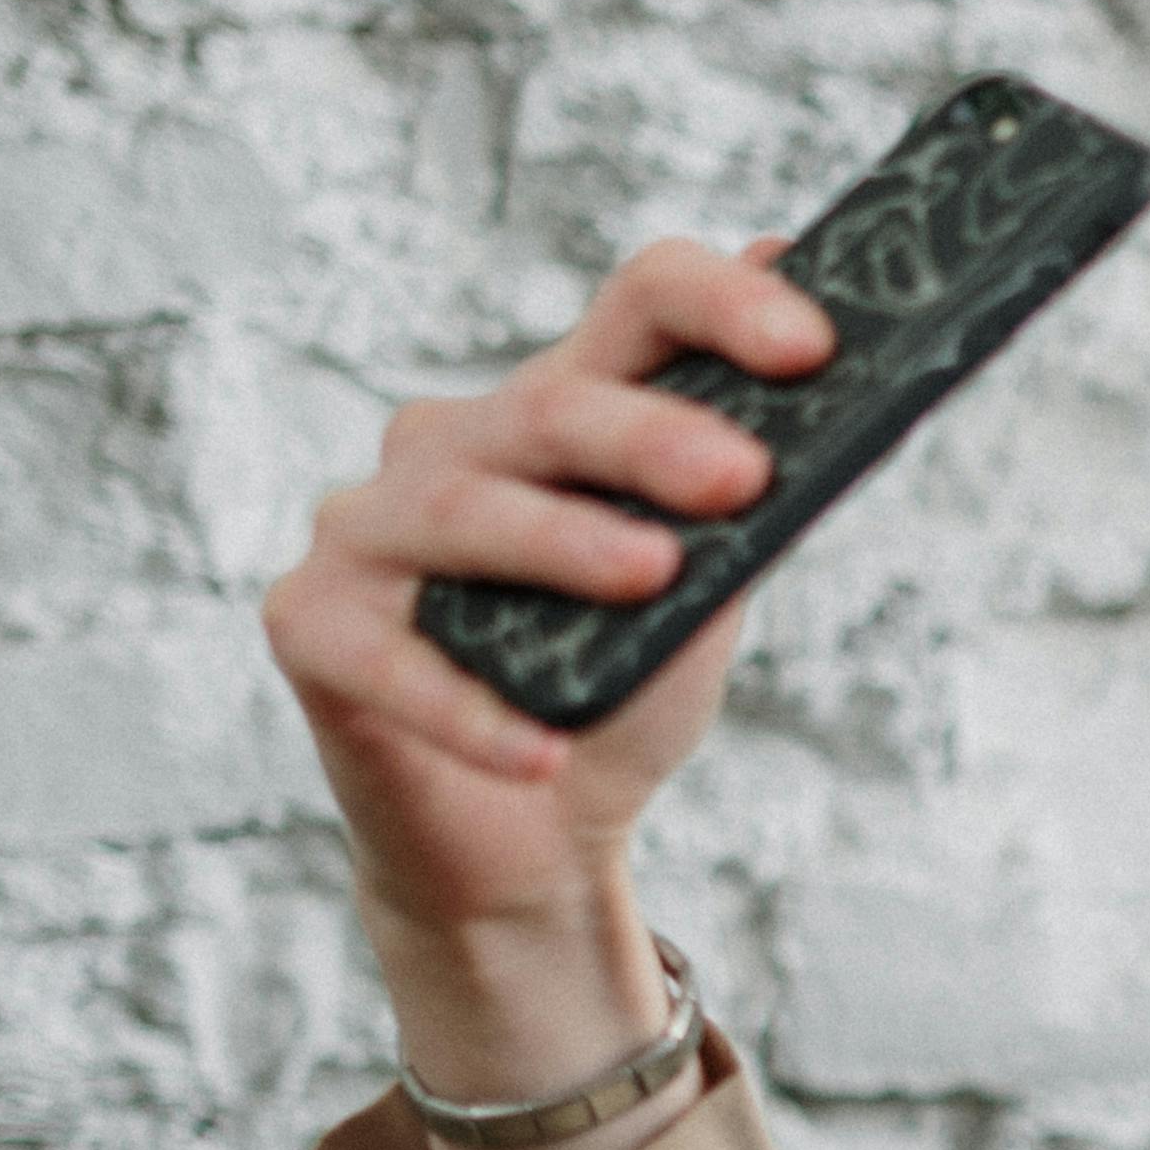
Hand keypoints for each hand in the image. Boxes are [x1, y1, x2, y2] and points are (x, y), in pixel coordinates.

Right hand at [261, 235, 832, 1077]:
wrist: (532, 843)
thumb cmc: (618, 689)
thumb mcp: (707, 591)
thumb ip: (749, 495)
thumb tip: (840, 377)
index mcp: (560, 412)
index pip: (638, 307)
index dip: (723, 308)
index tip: (814, 347)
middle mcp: (451, 444)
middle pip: (551, 408)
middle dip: (648, 436)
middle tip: (742, 477)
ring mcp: (366, 527)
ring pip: (459, 510)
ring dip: (561, 541)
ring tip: (653, 578)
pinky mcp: (309, 625)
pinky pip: (386, 658)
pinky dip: (470, 709)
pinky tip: (543, 749)